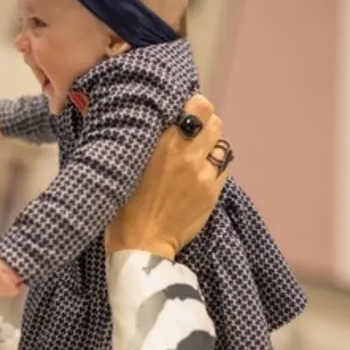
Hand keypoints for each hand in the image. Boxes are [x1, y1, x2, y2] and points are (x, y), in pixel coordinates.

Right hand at [105, 94, 226, 258]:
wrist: (142, 242)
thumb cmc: (125, 202)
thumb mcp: (130, 163)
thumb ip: (153, 140)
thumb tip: (168, 121)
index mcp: (165, 144)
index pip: (200, 107)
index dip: (196, 108)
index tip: (186, 115)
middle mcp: (189, 155)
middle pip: (216, 122)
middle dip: (205, 126)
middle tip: (191, 137)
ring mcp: (205, 175)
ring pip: (222, 145)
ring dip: (211, 147)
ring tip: (197, 157)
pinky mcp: (213, 193)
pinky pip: (223, 168)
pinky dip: (214, 167)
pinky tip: (199, 177)